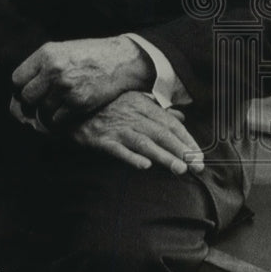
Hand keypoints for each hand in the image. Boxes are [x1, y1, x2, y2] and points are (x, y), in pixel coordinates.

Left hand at [11, 36, 153, 119]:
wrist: (122, 60)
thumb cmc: (90, 55)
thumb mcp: (62, 50)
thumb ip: (41, 65)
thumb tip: (20, 86)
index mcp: (46, 54)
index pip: (17, 79)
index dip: (20, 89)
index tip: (26, 93)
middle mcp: (53, 70)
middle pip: (26, 97)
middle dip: (31, 104)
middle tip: (38, 105)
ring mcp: (66, 87)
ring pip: (42, 110)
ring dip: (47, 113)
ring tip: (56, 108)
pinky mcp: (79, 102)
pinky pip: (58, 120)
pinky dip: (60, 120)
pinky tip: (67, 114)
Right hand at [69, 91, 204, 174]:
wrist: (72, 110)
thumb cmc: (106, 107)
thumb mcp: (133, 102)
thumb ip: (158, 110)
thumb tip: (181, 118)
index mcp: (140, 104)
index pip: (169, 123)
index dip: (186, 139)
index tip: (198, 154)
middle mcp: (130, 115)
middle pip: (160, 133)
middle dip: (180, 150)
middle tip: (196, 166)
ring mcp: (115, 128)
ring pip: (143, 142)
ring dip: (163, 156)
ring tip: (179, 169)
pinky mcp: (100, 139)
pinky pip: (118, 150)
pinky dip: (131, 157)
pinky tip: (144, 166)